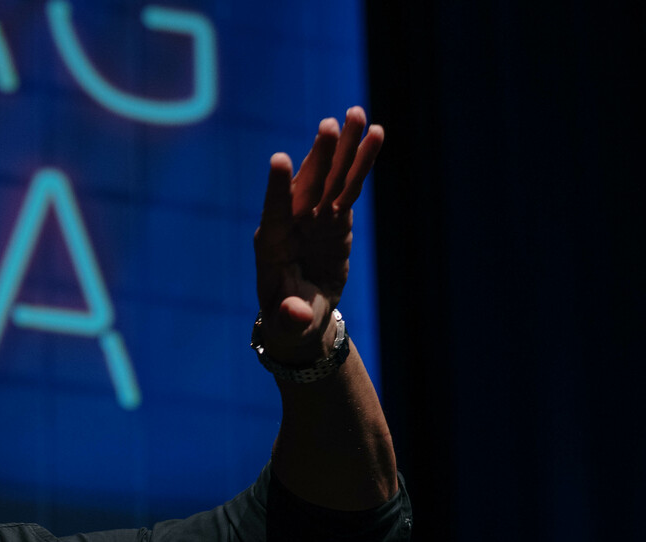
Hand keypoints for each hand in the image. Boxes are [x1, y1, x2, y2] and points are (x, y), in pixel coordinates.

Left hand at [253, 107, 382, 360]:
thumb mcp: (288, 324)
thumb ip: (290, 317)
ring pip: (330, 178)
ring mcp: (313, 218)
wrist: (300, 315)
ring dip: (342, 147)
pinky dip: (361, 162)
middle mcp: (290, 224)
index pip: (274, 213)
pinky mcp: (334, 217)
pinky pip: (349, 186)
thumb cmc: (288, 322)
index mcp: (271, 247)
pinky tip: (374, 133)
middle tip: (329, 125)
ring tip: (355, 113)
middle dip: (319, 157)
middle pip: (306, 186)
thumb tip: (294, 314)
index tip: (279, 159)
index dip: (277, 189)